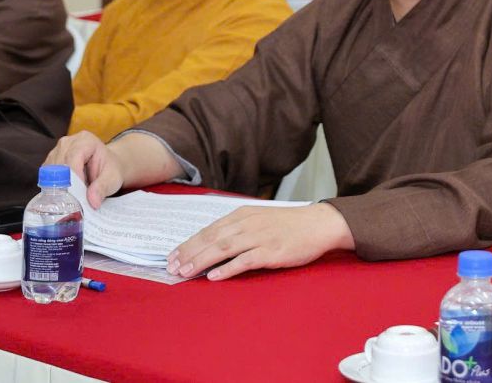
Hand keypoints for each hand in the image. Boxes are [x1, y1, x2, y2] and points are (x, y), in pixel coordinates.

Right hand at [45, 131, 123, 208]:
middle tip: (74, 200)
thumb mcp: (112, 179)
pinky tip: (65, 193)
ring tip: (72, 197)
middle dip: (66, 184)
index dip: (74, 177)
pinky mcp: (49, 163)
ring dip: (59, 187)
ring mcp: (56, 151)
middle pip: (59, 165)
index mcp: (85, 140)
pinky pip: (46, 177)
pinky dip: (53, 187)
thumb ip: (103, 188)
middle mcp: (68, 143)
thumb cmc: (109, 170)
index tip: (79, 194)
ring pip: (50, 172)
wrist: (106, 167)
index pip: (73, 158)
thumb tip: (92, 201)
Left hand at [168, 202, 354, 280]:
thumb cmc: (289, 224)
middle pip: (212, 238)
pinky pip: (245, 260)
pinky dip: (228, 268)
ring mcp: (260, 237)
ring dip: (201, 261)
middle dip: (189, 253)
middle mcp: (248, 224)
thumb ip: (237, 229)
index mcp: (243, 215)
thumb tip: (212, 244)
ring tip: (185, 272)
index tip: (172, 256)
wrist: (319, 224)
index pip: (209, 229)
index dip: (189, 243)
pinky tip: (214, 276)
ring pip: (223, 248)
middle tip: (172, 267)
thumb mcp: (260, 219)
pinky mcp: (272, 251)